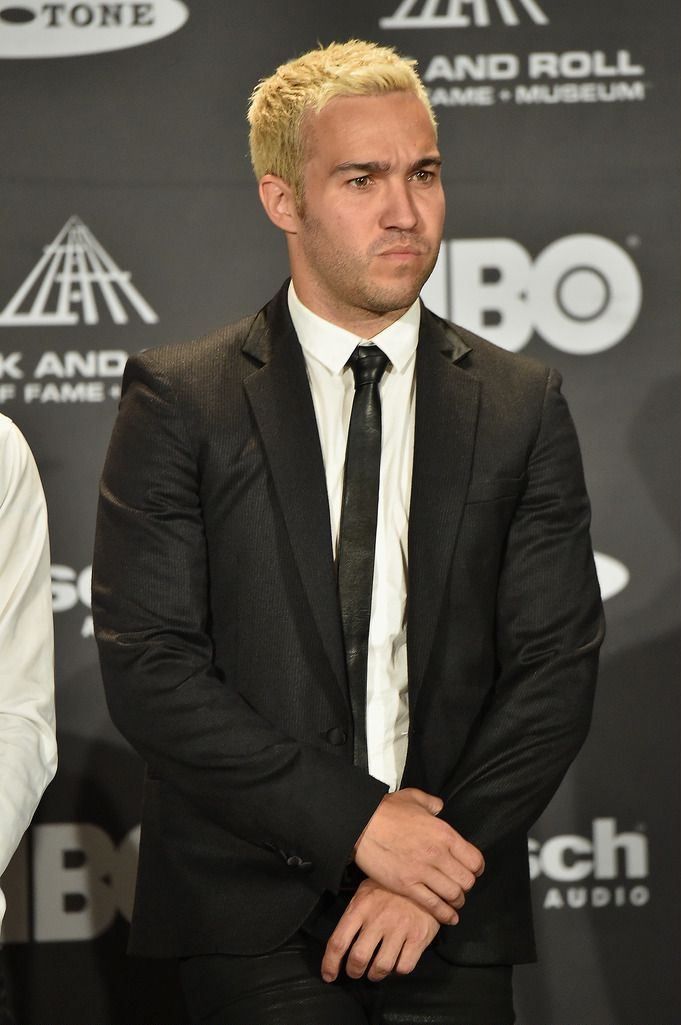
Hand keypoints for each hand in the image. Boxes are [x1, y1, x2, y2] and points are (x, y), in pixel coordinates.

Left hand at [321, 879, 439, 982]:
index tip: (329, 974)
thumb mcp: (366, 891)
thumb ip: (353, 913)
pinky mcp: (418, 937)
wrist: (424, 879)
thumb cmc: (391, 888)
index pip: (338, 941)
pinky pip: (403, 967)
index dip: (330, 964)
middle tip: (356, 971)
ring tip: (375, 970)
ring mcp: (400, 928)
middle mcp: (379, 918)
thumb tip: (338, 942)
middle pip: (358, 958)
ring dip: (375, 975)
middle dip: (354, 972)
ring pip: (381, 967)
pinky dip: (396, 972)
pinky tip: (395, 963)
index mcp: (361, 906)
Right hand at [352, 788, 483, 924]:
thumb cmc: (386, 810)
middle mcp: (438, 854)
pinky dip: (445, 914)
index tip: (473, 871)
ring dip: (457, 901)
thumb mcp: (413, 797)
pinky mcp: (407, 885)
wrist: (361, 823)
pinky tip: (449, 917)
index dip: (476, 868)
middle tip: (460, 885)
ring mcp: (422, 871)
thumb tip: (439, 806)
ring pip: (453, 895)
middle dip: (466, 885)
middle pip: (467, 880)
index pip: (474, 859)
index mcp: (444, 833)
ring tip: (455, 901)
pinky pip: (433, 905)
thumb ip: (431, 803)